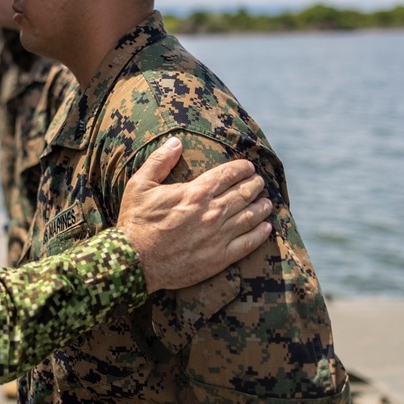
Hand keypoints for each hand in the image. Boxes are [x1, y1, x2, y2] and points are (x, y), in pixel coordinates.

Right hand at [117, 137, 271, 293]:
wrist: (136, 261)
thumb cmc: (136, 222)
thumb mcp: (140, 185)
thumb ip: (159, 161)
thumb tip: (175, 142)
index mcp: (196, 192)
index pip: (228, 174)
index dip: (242, 168)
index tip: (248, 166)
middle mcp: (212, 212)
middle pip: (244, 193)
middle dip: (255, 184)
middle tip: (259, 182)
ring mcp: (219, 236)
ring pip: (251, 216)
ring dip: (262, 206)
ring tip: (267, 202)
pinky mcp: (220, 257)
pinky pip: (249, 243)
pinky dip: (261, 233)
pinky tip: (266, 227)